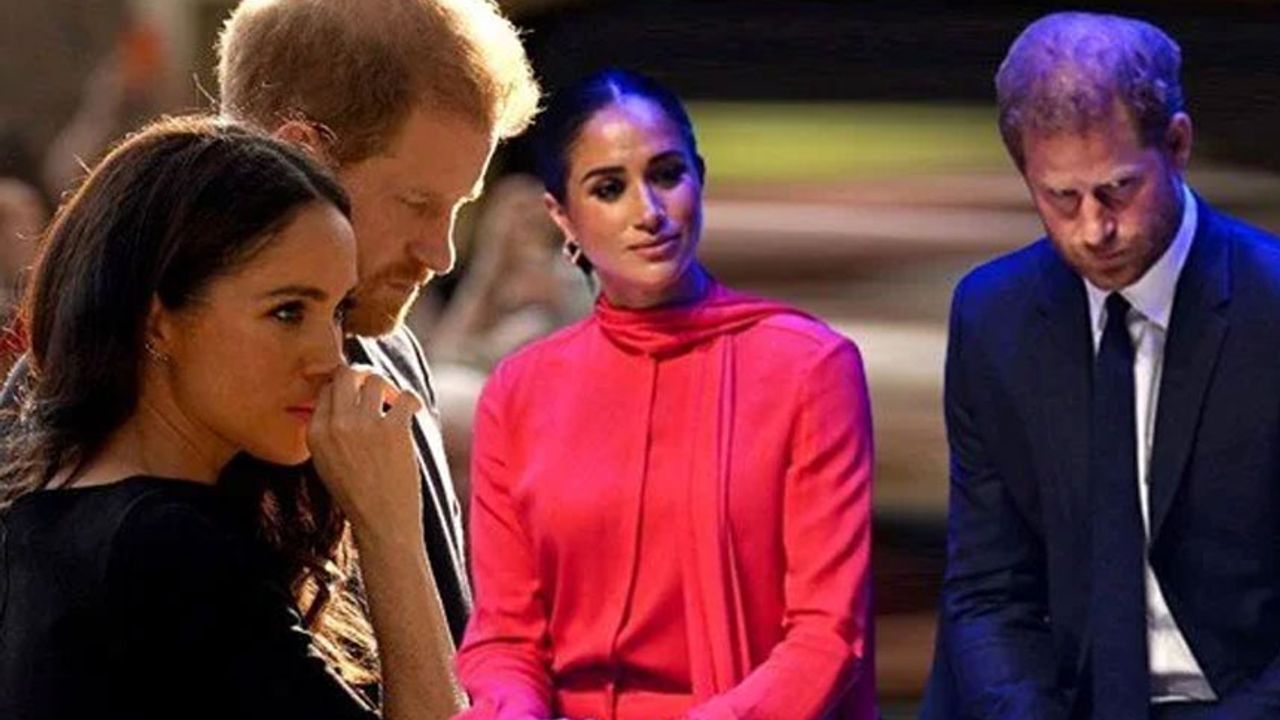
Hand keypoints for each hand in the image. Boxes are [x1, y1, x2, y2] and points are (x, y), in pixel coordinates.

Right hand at [307, 365, 423, 538]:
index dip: (345, 389)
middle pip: (346, 374)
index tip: (359, 399)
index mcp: (315, 433)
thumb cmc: (357, 495)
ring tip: (394, 404)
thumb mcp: (326, 463)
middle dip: (362, 377)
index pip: (326, 389)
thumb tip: (341, 397)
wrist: (382, 523)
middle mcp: (336, 425)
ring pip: (375, 379)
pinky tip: (413, 412)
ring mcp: (365, 425)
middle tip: (376, 391)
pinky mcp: (394, 430)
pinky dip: (413, 401)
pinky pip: (406, 396)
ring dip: (388, 388)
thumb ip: (327, 431)